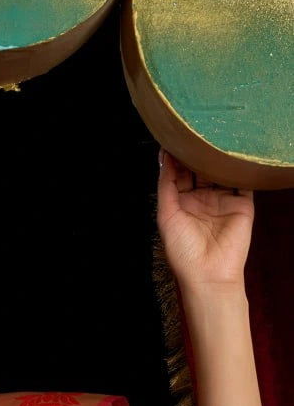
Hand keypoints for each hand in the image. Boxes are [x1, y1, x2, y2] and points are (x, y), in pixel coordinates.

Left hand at [157, 148, 254, 290]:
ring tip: (214, 135)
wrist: (210, 275)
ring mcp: (223, 200)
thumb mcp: (167, 217)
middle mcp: (202, 199)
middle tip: (195, 131)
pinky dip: (240, 166)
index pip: (179, 174)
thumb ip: (166, 186)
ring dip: (218, 156)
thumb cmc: (184, 252)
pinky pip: (242, 180)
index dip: (176, 158)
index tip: (174, 137)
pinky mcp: (241, 203)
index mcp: (182, 204)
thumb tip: (163, 158)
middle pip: (200, 169)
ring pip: (221, 171)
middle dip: (197, 152)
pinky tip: (236, 151)